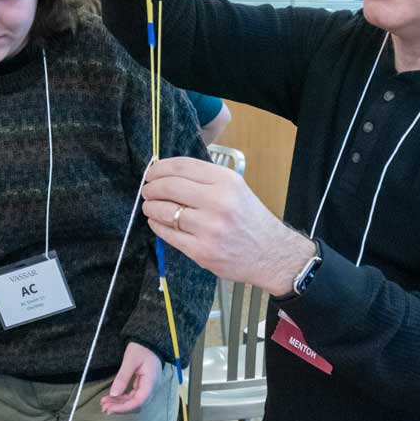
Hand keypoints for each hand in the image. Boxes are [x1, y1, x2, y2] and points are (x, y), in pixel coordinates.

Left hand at [103, 340, 160, 413]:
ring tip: (104, 404)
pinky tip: (111, 398)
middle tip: (104, 408)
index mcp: (151, 382)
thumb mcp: (130, 360)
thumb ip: (122, 377)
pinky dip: (122, 398)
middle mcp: (151, 388)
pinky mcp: (142, 385)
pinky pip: (132, 396)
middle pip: (136, 404)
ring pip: (133, 401)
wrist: (148, 341)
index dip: (124, 408)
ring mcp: (147, 387)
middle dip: (120, 408)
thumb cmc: (141, 348)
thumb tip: (113, 394)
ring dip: (119, 404)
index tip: (110, 409)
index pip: (139, 401)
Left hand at [140, 156, 312, 294]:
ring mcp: (209, 228)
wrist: (271, 254)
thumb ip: (206, 180)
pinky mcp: (201, 250)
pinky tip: (158, 223)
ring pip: (164, 211)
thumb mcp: (236, 189)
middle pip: (168, 187)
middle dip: (151, 188)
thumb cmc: (250, 219)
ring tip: (151, 207)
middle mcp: (218, 201)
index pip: (181, 166)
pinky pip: (168, 234)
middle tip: (147, 191)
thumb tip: (167, 174)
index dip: (159, 168)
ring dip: (151, 208)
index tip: (152, 173)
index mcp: (226, 181)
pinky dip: (157, 226)